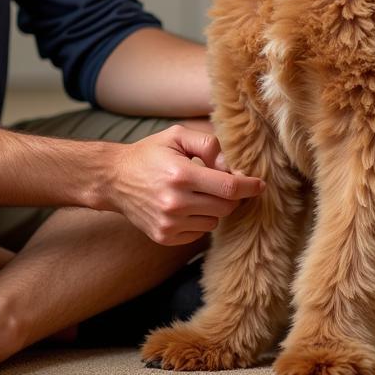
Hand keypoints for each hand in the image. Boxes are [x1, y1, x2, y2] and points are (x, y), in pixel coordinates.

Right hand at [105, 125, 264, 244]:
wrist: (114, 179)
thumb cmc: (149, 154)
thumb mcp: (176, 136)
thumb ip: (208, 144)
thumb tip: (231, 165)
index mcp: (181, 174)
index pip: (228, 187)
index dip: (249, 186)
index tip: (260, 185)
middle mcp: (176, 202)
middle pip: (226, 207)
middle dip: (231, 196)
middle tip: (222, 183)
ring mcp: (169, 223)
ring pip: (214, 222)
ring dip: (214, 209)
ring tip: (196, 193)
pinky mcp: (165, 237)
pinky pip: (198, 233)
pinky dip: (199, 221)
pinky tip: (185, 206)